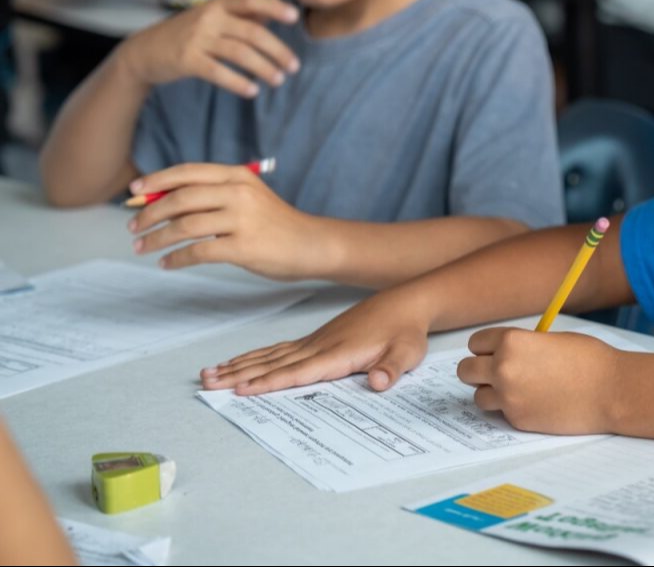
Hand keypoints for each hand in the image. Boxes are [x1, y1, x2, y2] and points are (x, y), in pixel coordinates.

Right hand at [117, 0, 299, 97]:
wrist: (144, 51)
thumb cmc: (187, 33)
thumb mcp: (213, 16)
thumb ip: (244, 12)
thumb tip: (276, 2)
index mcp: (218, 5)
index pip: (250, 0)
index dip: (273, 8)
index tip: (295, 17)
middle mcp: (208, 18)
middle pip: (252, 32)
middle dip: (278, 50)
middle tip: (295, 66)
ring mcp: (196, 38)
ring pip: (240, 53)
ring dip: (264, 68)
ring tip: (279, 80)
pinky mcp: (186, 60)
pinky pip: (218, 72)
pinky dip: (238, 83)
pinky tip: (252, 91)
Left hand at [128, 162, 328, 279]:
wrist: (311, 244)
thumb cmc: (275, 223)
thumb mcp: (247, 197)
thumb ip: (213, 195)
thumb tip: (163, 202)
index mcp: (237, 176)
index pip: (187, 172)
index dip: (156, 180)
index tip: (134, 190)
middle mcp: (238, 193)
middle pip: (180, 198)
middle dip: (150, 213)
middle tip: (133, 225)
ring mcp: (242, 220)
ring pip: (184, 226)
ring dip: (157, 238)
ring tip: (142, 246)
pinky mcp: (244, 247)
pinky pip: (198, 252)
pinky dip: (176, 259)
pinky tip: (167, 263)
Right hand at [199, 286, 429, 394]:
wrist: (406, 302)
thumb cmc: (407, 331)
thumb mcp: (408, 352)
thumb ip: (392, 369)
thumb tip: (378, 384)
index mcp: (338, 353)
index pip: (298, 372)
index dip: (269, 382)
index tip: (242, 389)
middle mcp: (320, 346)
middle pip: (273, 363)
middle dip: (240, 374)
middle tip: (208, 383)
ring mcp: (315, 341)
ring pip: (271, 355)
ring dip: (240, 365)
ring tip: (210, 374)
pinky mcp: (316, 339)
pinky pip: (279, 349)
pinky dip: (257, 356)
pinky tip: (240, 361)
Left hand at [457, 327, 619, 433]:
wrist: (610, 390)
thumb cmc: (588, 359)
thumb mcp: (550, 340)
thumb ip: (522, 346)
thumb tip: (506, 354)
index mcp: (511, 342)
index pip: (476, 343)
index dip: (487, 347)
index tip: (496, 352)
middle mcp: (503, 369)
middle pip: (466, 370)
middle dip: (479, 370)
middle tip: (497, 372)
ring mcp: (508, 398)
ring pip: (478, 396)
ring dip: (491, 393)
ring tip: (516, 390)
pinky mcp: (518, 420)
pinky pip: (501, 414)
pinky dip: (511, 409)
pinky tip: (533, 402)